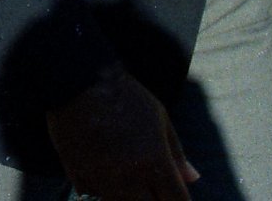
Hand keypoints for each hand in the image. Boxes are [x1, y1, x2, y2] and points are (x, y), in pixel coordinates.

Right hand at [45, 66, 199, 200]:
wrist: (78, 82)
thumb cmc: (124, 96)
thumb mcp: (159, 117)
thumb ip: (177, 152)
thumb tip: (193, 179)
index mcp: (154, 162)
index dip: (179, 200)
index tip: (175, 194)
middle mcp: (131, 179)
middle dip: (157, 199)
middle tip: (154, 185)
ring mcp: (104, 183)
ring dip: (132, 198)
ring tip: (131, 177)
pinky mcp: (81, 181)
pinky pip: (97, 200)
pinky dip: (106, 193)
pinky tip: (107, 174)